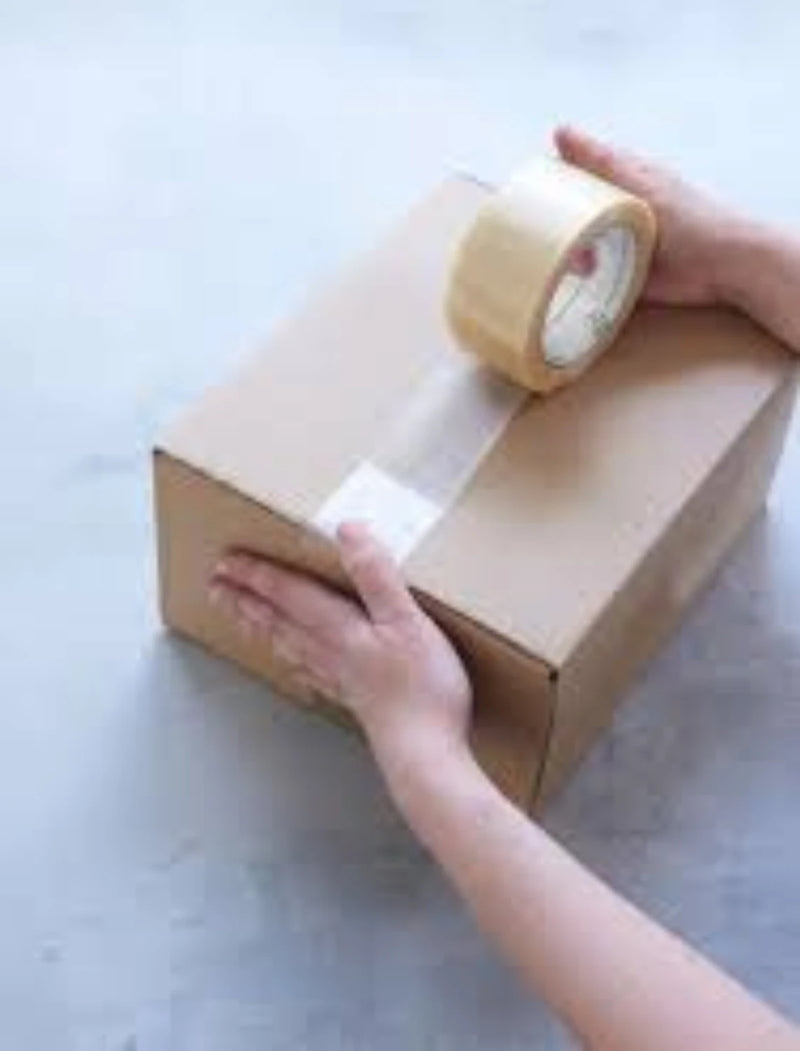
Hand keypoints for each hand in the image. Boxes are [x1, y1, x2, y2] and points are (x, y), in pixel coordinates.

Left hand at [208, 522, 471, 768]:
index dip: (260, 574)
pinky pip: (311, 673)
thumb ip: (376, 575)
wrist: (425, 754)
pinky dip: (294, 663)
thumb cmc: (422, 689)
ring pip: (289, 646)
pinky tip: (294, 665)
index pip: (290, 594)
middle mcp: (332, 652)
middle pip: (279, 620)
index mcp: (341, 629)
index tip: (228, 561)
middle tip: (215, 587)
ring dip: (261, 627)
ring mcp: (341, 679)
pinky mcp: (356, 700)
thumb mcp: (407, 620)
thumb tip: (348, 531)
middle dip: (246, 601)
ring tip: (240, 617)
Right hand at [555, 125, 746, 305]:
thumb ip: (600, 160)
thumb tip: (560, 131)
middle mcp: (614, 214)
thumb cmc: (687, 216)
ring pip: (576, 249)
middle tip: (555, 237)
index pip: (574, 179)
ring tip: (583, 262)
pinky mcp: (619, 278)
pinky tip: (572, 283)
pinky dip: (579, 282)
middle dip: (557, 228)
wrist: (720, 264)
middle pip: (570, 217)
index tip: (533, 197)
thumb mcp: (638, 181)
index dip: (552, 186)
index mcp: (619, 184)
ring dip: (570, 256)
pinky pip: (589, 281)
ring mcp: (616, 247)